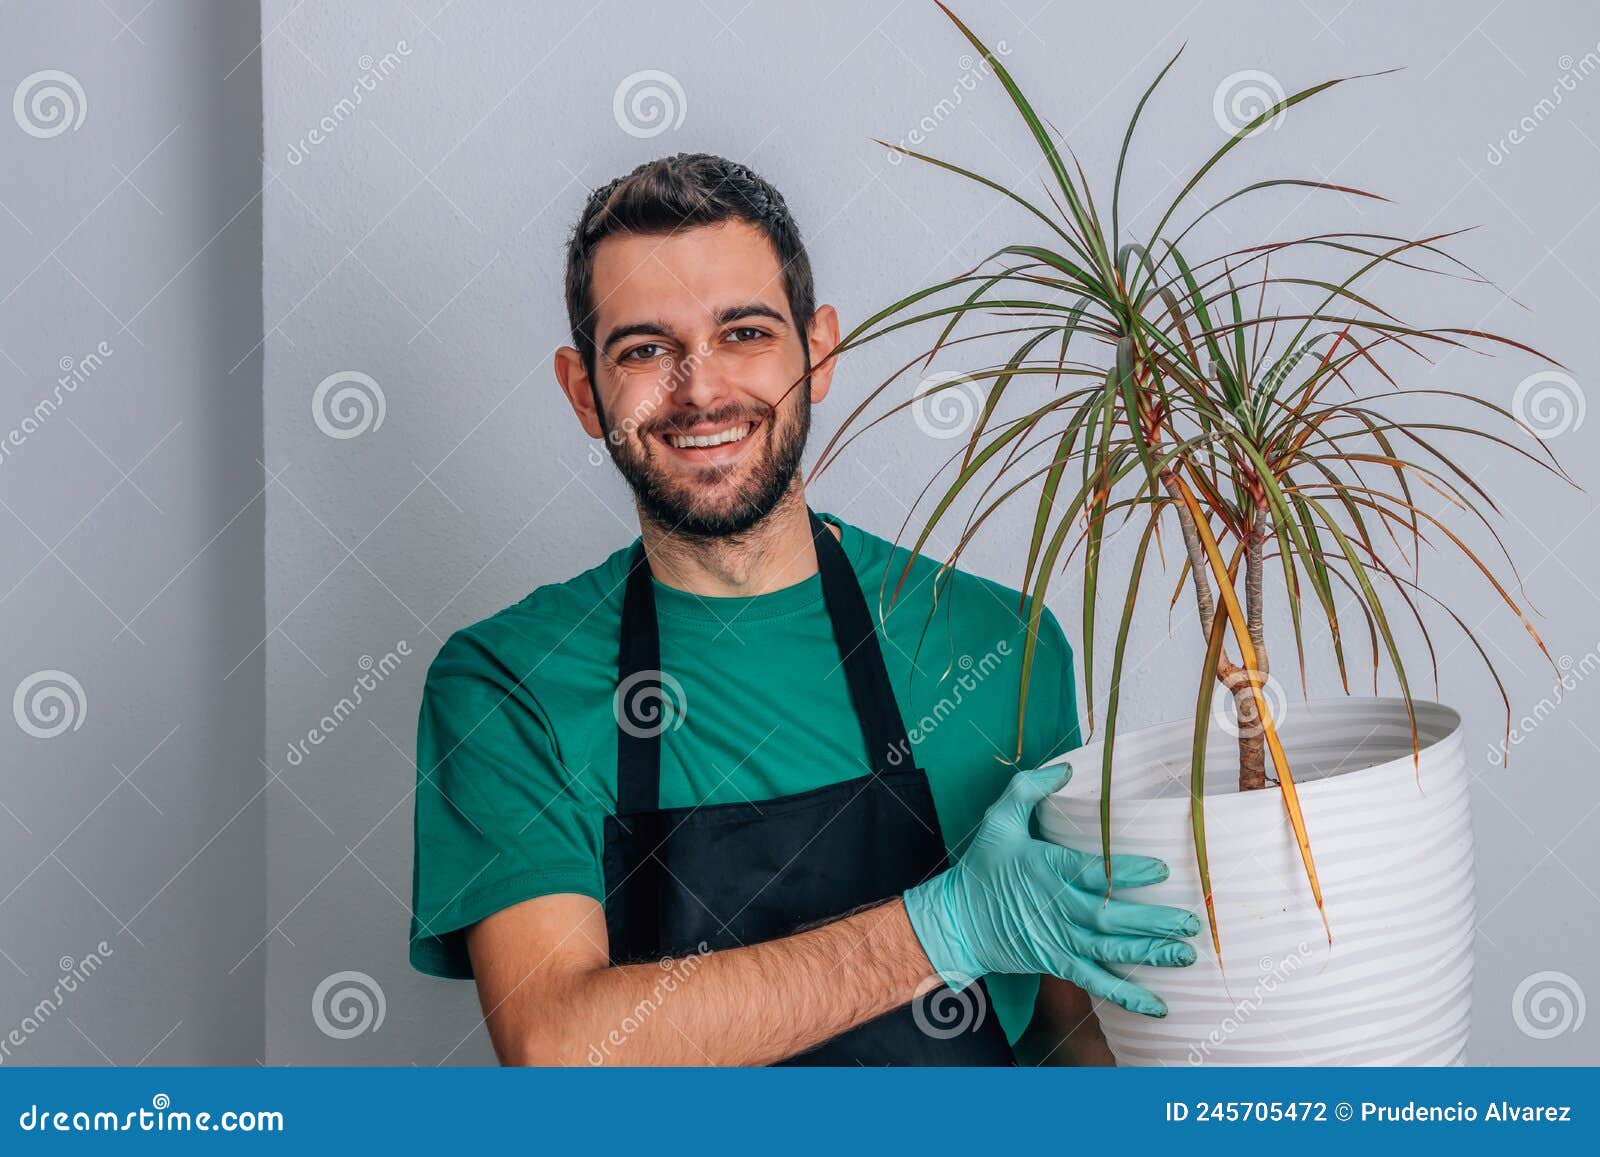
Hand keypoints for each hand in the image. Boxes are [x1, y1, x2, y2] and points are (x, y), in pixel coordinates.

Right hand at [902, 763, 1199, 1017]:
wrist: (958, 921)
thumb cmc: (982, 868)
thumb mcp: (997, 820)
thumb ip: (1027, 789)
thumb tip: (1066, 769)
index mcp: (1044, 869)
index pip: (1091, 873)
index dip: (1126, 873)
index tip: (1161, 870)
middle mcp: (1056, 908)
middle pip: (1109, 918)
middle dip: (1152, 922)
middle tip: (1190, 920)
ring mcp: (1058, 940)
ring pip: (1109, 951)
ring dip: (1149, 955)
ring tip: (1185, 954)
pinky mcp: (1058, 963)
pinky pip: (1096, 982)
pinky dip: (1127, 996)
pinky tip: (1159, 1006)